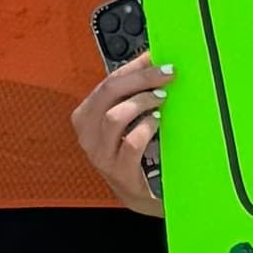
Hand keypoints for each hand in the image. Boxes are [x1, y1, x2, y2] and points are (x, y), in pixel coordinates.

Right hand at [72, 54, 171, 217]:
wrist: (140, 192)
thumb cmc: (132, 152)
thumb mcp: (127, 119)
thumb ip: (133, 92)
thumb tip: (153, 60)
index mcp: (86, 115)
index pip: (108, 82)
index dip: (134, 67)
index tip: (158, 59)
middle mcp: (87, 134)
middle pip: (109, 93)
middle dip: (141, 79)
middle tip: (166, 75)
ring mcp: (100, 154)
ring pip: (114, 116)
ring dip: (141, 103)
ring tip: (161, 100)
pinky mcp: (118, 171)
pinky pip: (131, 143)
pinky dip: (146, 128)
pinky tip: (157, 123)